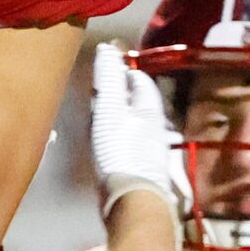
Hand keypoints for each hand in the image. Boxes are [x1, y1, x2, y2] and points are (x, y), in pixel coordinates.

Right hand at [87, 40, 181, 214]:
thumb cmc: (121, 152)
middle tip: (96, 89)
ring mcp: (147, 148)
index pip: (139, 79)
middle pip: (136, 101)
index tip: (104, 67)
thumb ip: (109, 80)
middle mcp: (153, 125)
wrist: (132, 201)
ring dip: (115, 115)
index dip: (123, 70)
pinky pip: (126, 141)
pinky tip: (102, 143)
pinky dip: (114, 135)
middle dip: (118, 92)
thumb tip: (106, 49)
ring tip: (96, 114)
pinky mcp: (138, 167)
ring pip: (131, 121)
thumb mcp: (111, 111)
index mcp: (150, 108)